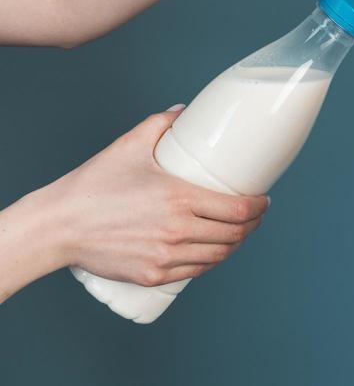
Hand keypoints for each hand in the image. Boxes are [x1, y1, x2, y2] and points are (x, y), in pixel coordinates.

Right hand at [41, 108, 270, 287]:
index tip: (264, 200)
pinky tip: (216, 251)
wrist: (58, 225)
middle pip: (234, 234)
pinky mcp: (152, 275)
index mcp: (179, 199)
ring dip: (236, 245)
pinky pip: (195, 272)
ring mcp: (165, 257)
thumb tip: (184, 110)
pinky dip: (212, 262)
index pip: (238, 209)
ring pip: (218, 256)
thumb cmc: (93, 185)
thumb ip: (160, 124)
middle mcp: (177, 231)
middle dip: (252, 225)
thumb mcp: (130, 146)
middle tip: (255, 215)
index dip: (259, 207)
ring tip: (240, 232)